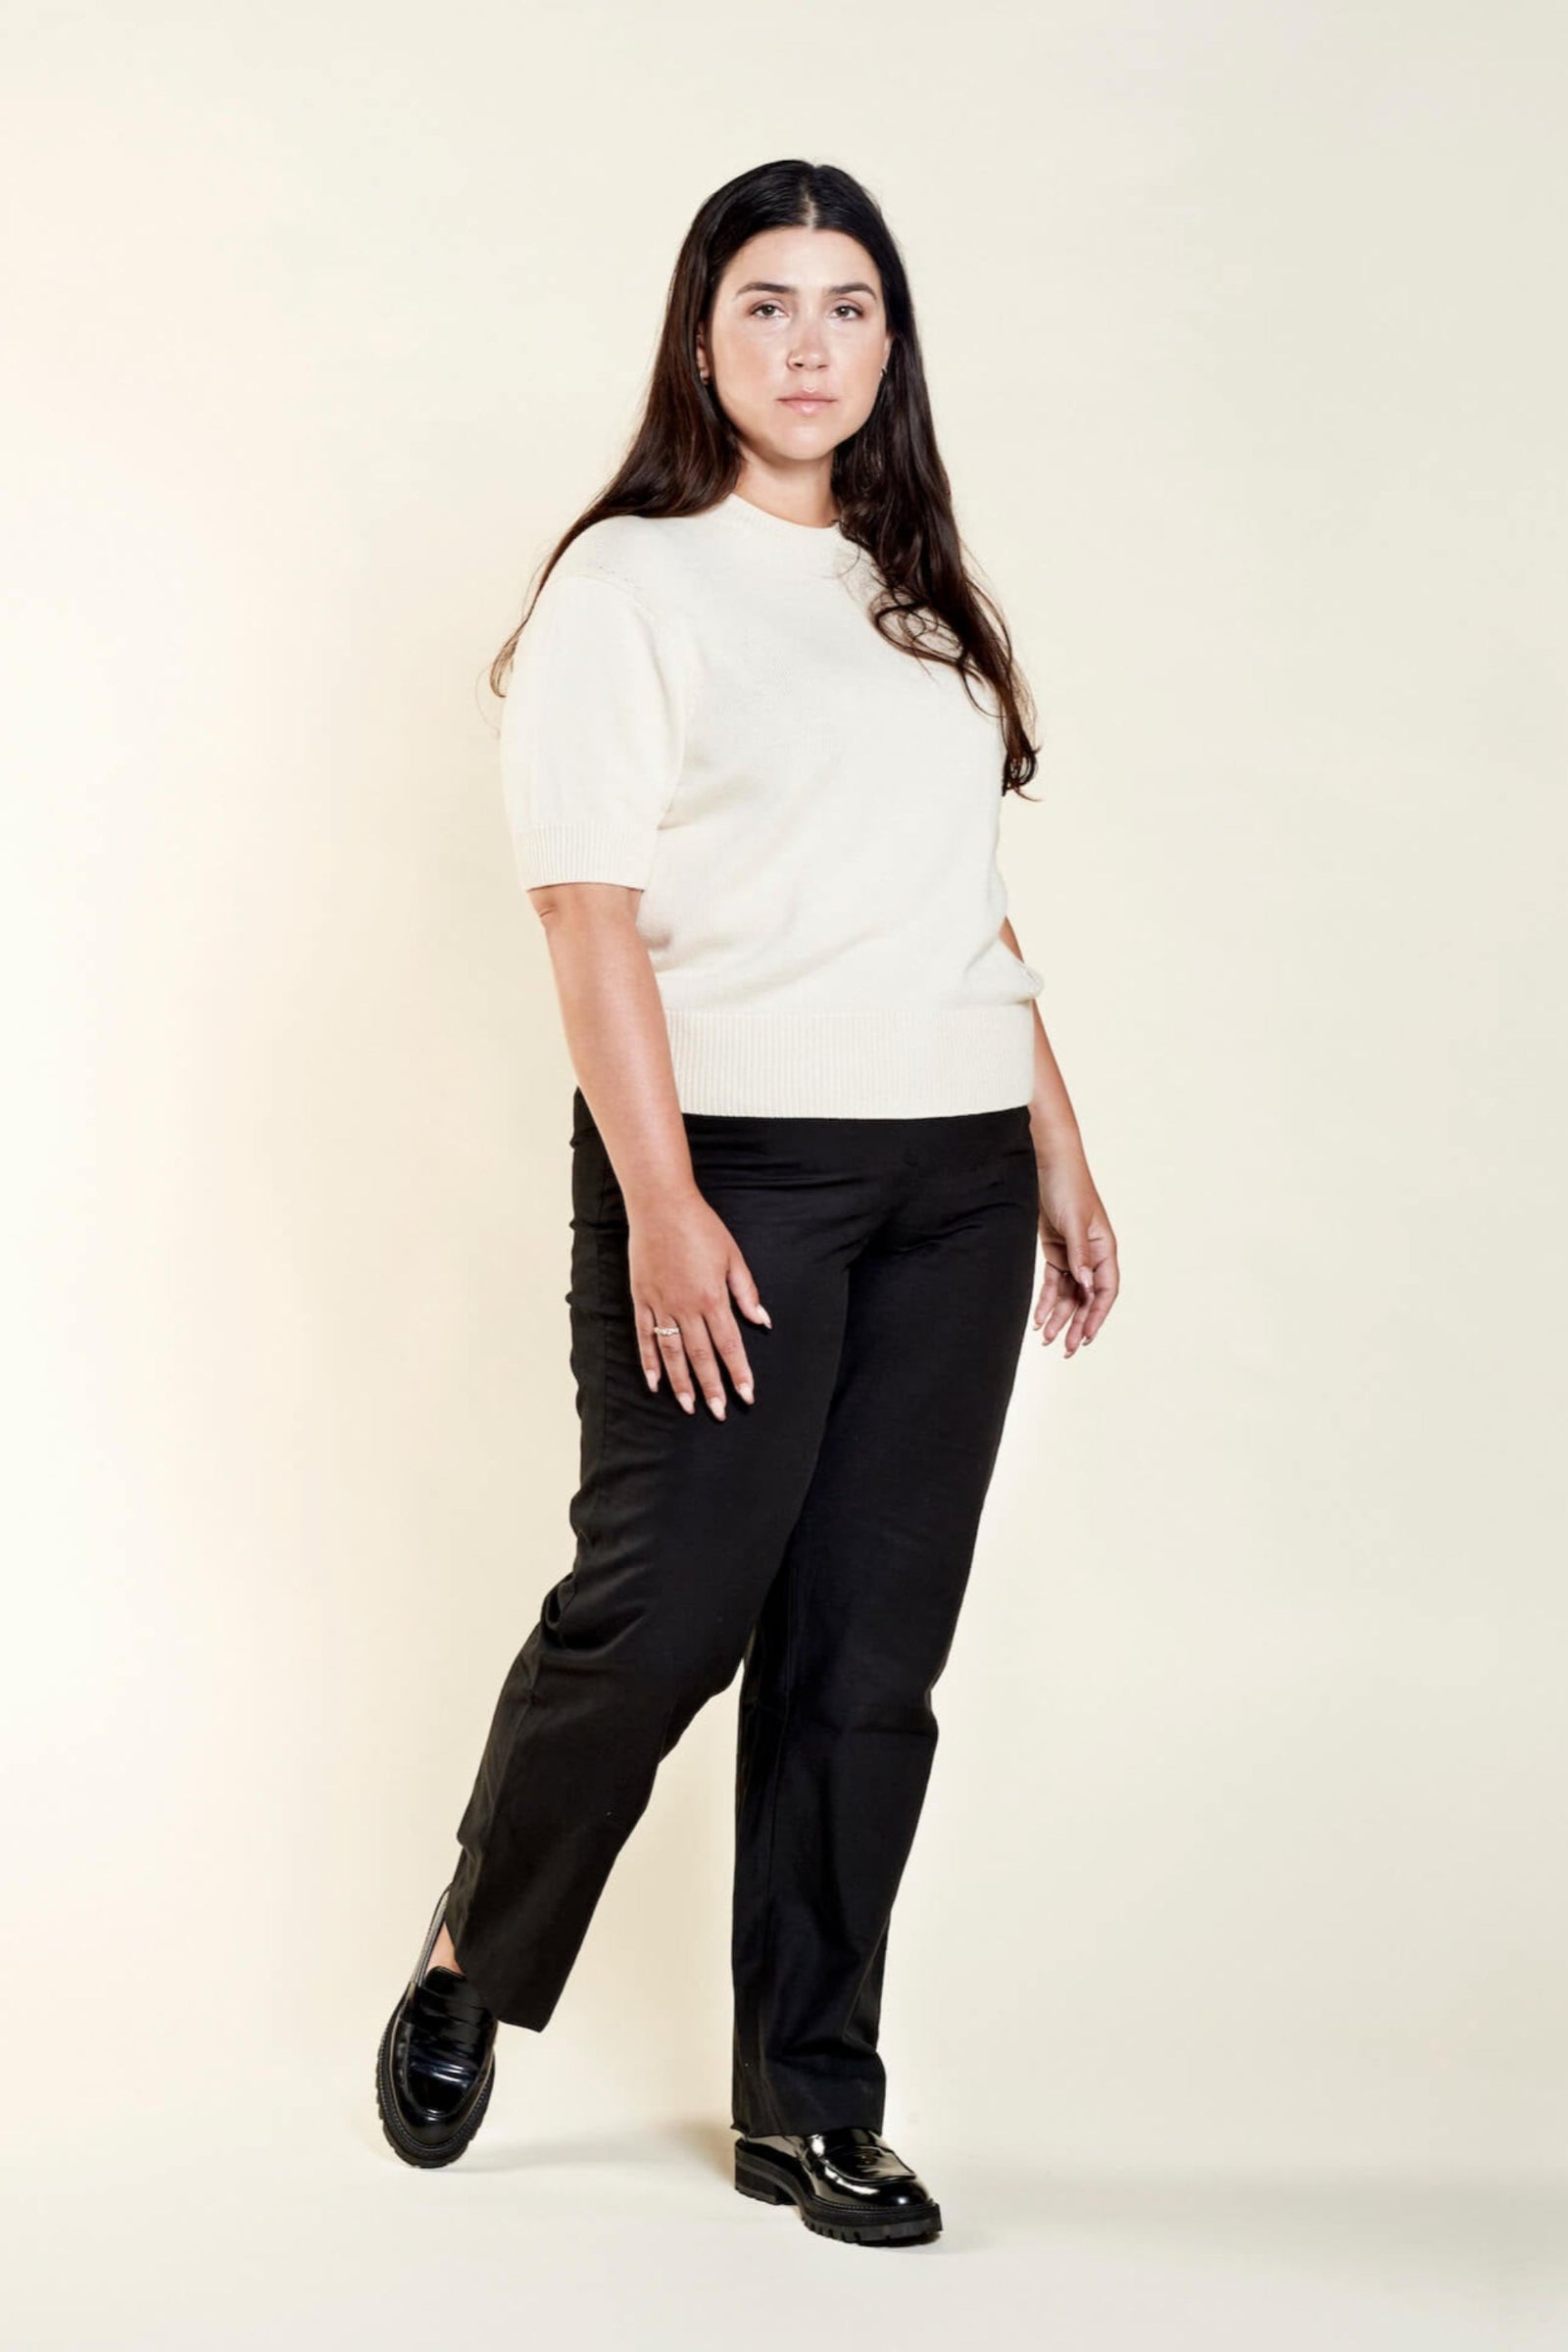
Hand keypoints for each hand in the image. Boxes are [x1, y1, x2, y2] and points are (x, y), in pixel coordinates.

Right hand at [627, 1189, 770, 1417]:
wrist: (661, 1205)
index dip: (739, 1372)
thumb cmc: (701, 1226)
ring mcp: (661, 1305)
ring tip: (689, 1406)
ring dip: (681, 1383)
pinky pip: (645, 1337)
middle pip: (701, 1356)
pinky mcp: (642, 1299)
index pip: (729, 1344)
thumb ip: (746, 1291)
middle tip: (719, 1412)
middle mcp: (686, 1307)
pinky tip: (654, 1383)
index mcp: (713, 1297)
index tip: (747, 1394)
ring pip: (672, 1353)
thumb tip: (763, 1321)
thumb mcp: (733, 1255)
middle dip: (712, 1387)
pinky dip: (649, 1362)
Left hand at [1031, 1147, 1117, 1356]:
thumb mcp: (1075, 1222)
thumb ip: (1080, 1255)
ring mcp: (1072, 1254)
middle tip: (1067, 1350)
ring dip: (1059, 1317)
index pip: (1105, 1289)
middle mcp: (1091, 1254)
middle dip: (1077, 1324)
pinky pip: (1053, 1282)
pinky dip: (1046, 1301)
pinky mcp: (1054, 1250)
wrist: (1045, 1163)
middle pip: (1086, 1297)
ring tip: (1047, 1340)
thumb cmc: (1068, 1186)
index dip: (1098, 1315)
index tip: (1087, 1337)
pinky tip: (1038, 1319)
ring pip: (1068, 1294)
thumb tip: (1085, 1286)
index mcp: (1105, 1248)